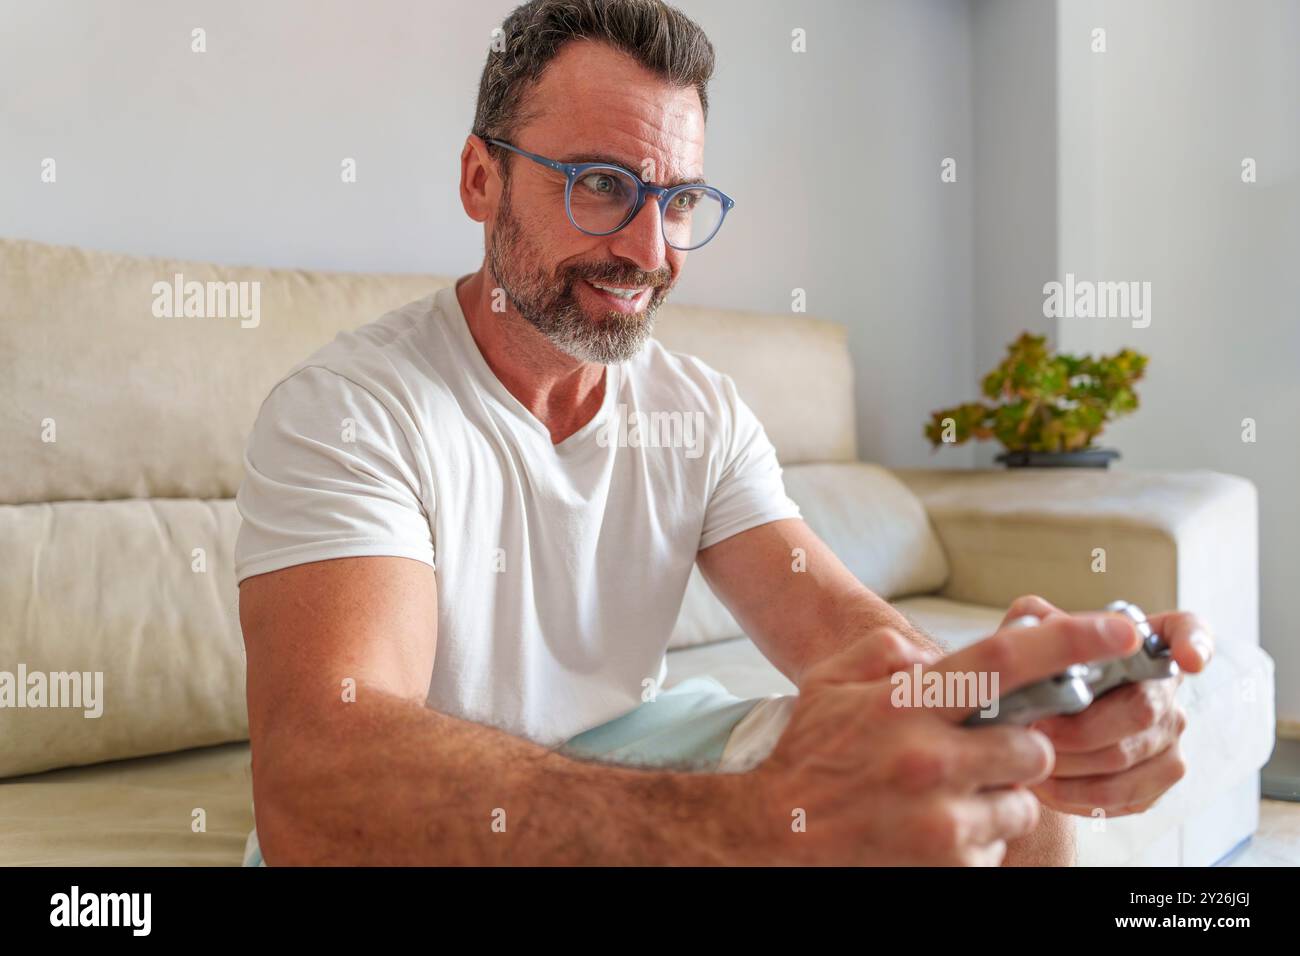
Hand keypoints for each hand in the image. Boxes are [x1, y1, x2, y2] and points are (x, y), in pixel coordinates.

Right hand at [749, 613, 1132, 864]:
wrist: (772, 837)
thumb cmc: (808, 754)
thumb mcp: (830, 682)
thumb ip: (886, 652)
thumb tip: (938, 656)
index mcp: (905, 703)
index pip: (1003, 660)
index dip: (1071, 640)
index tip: (1122, 629)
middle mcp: (929, 758)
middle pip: (1032, 746)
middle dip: (1018, 748)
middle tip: (979, 752)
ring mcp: (941, 818)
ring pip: (1021, 802)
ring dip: (997, 797)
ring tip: (944, 796)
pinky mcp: (949, 865)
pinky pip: (997, 846)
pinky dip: (976, 839)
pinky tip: (931, 829)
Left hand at [999, 595, 1212, 817]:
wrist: (1035, 725)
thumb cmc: (1038, 671)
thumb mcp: (1029, 635)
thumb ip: (1035, 618)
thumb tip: (1047, 625)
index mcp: (1145, 642)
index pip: (1189, 630)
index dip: (1195, 644)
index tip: (1189, 660)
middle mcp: (1166, 689)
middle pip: (1141, 709)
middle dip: (1082, 726)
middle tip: (1037, 728)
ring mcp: (1169, 736)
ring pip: (1127, 758)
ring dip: (1071, 764)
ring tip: (1029, 759)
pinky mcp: (1157, 780)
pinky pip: (1123, 795)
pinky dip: (1077, 794)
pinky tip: (1045, 786)